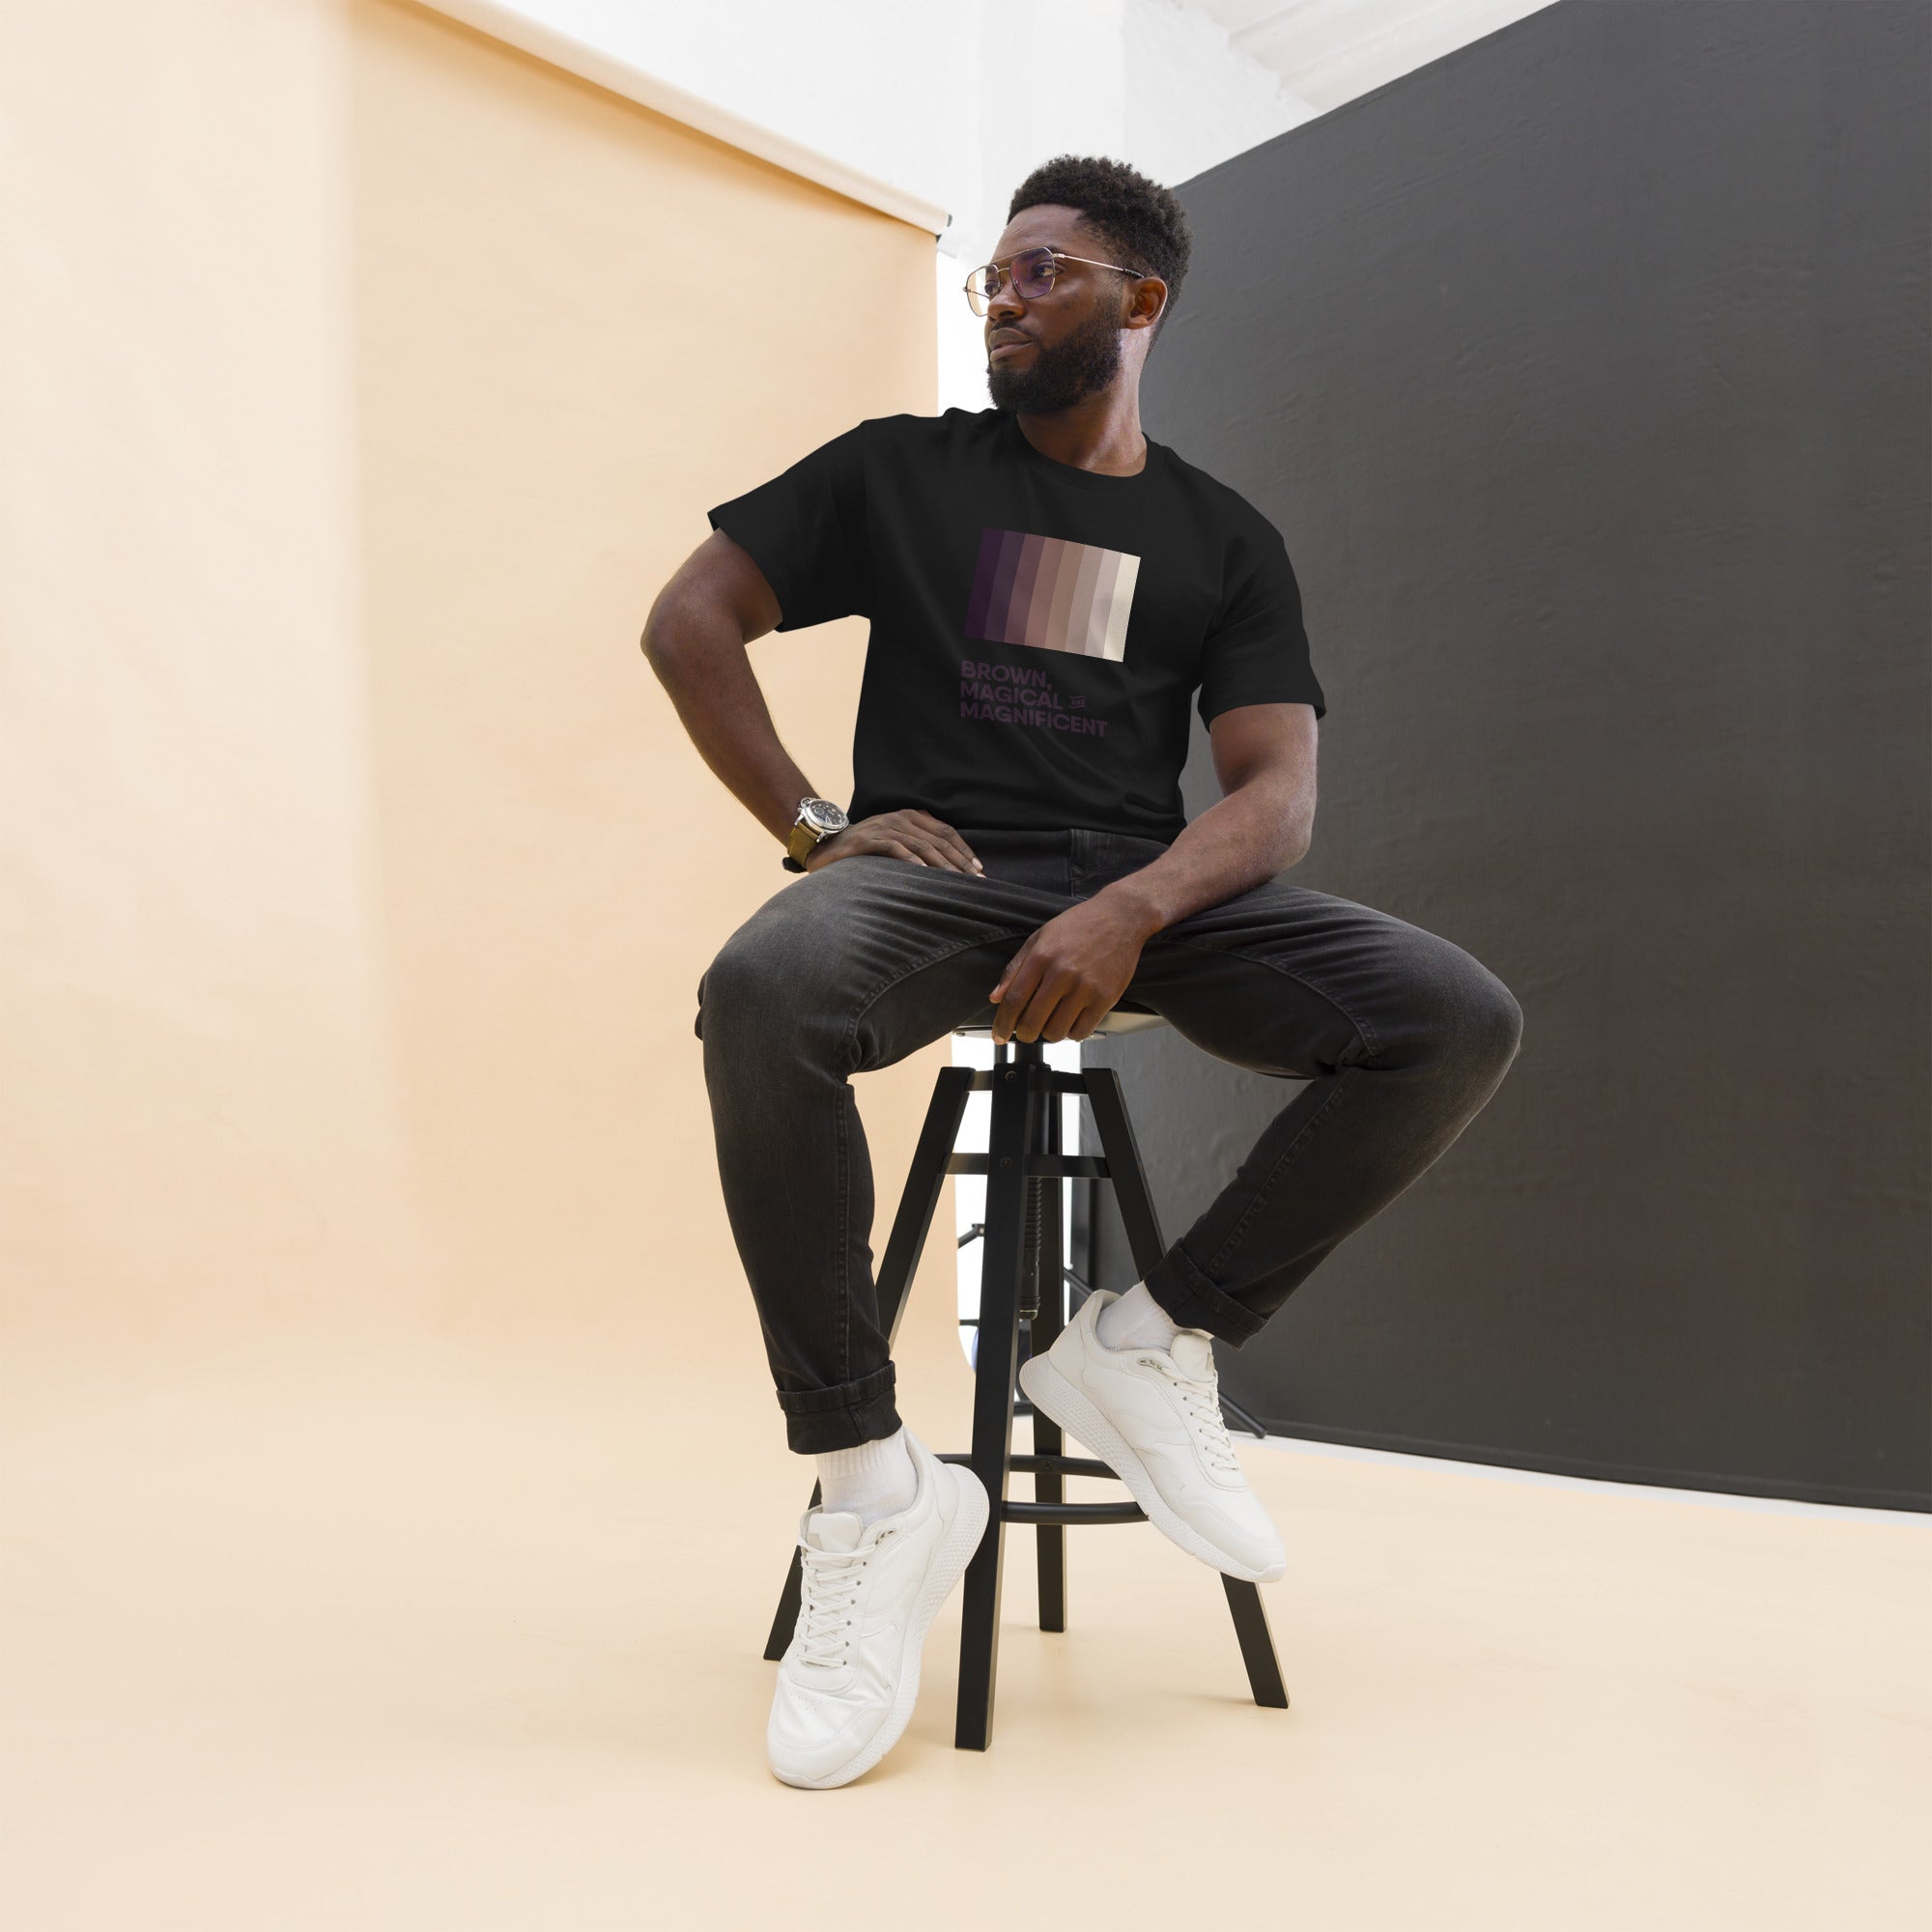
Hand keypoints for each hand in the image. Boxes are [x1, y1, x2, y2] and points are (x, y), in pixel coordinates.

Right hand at [804, 809, 983, 874]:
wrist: (825, 845)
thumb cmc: (864, 849)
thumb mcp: (894, 842)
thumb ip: (917, 846)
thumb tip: (947, 867)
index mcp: (910, 816)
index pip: (945, 831)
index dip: (964, 850)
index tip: (979, 869)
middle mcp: (900, 818)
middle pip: (938, 840)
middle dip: (960, 862)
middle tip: (975, 882)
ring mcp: (884, 827)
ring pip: (922, 845)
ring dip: (942, 866)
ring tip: (957, 882)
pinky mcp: (869, 840)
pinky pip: (896, 849)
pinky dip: (912, 862)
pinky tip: (925, 875)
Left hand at [988, 891, 1153, 1043]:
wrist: (1120, 917)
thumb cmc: (1080, 925)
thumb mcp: (1040, 937)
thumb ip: (1015, 968)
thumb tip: (996, 997)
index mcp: (1041, 957)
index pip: (1014, 1000)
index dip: (1003, 1024)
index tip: (1000, 1035)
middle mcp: (1062, 973)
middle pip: (1032, 1021)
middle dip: (1024, 1034)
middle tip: (1026, 1032)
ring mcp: (1085, 987)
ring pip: (1056, 1031)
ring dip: (1049, 1033)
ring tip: (1052, 1021)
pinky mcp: (1105, 997)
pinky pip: (1082, 1031)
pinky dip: (1072, 1033)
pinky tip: (1071, 1020)